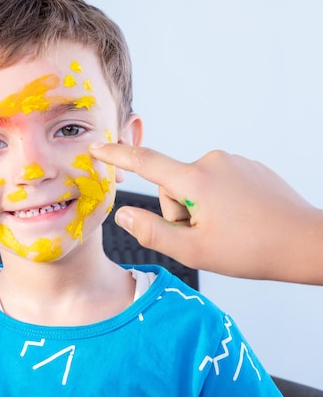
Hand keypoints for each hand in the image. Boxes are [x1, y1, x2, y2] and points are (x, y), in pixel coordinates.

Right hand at [89, 143, 322, 284]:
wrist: (308, 242)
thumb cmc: (252, 250)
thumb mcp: (194, 251)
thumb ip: (152, 232)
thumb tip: (123, 214)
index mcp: (196, 180)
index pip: (145, 163)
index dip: (117, 157)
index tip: (96, 148)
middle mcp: (212, 162)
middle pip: (171, 185)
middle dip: (178, 211)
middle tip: (204, 235)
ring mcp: (233, 162)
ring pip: (194, 185)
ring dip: (199, 207)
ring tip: (226, 229)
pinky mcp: (248, 167)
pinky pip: (217, 182)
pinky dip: (218, 201)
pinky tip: (240, 219)